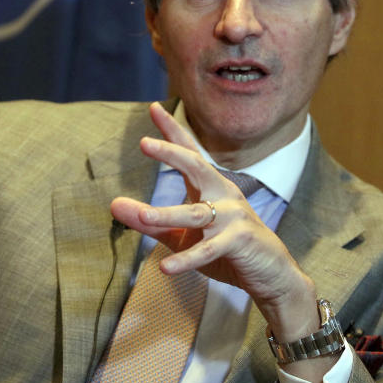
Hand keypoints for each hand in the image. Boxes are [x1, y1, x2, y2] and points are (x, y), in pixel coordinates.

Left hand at [110, 103, 317, 336]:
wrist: (270, 275)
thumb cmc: (226, 250)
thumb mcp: (182, 235)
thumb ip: (150, 221)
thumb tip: (113, 204)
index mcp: (210, 188)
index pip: (189, 154)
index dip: (171, 132)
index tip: (154, 107)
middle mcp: (223, 195)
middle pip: (197, 167)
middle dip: (172, 153)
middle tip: (144, 142)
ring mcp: (233, 217)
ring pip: (196, 213)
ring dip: (167, 213)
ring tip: (142, 213)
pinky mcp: (239, 242)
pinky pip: (209, 250)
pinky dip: (186, 259)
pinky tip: (165, 268)